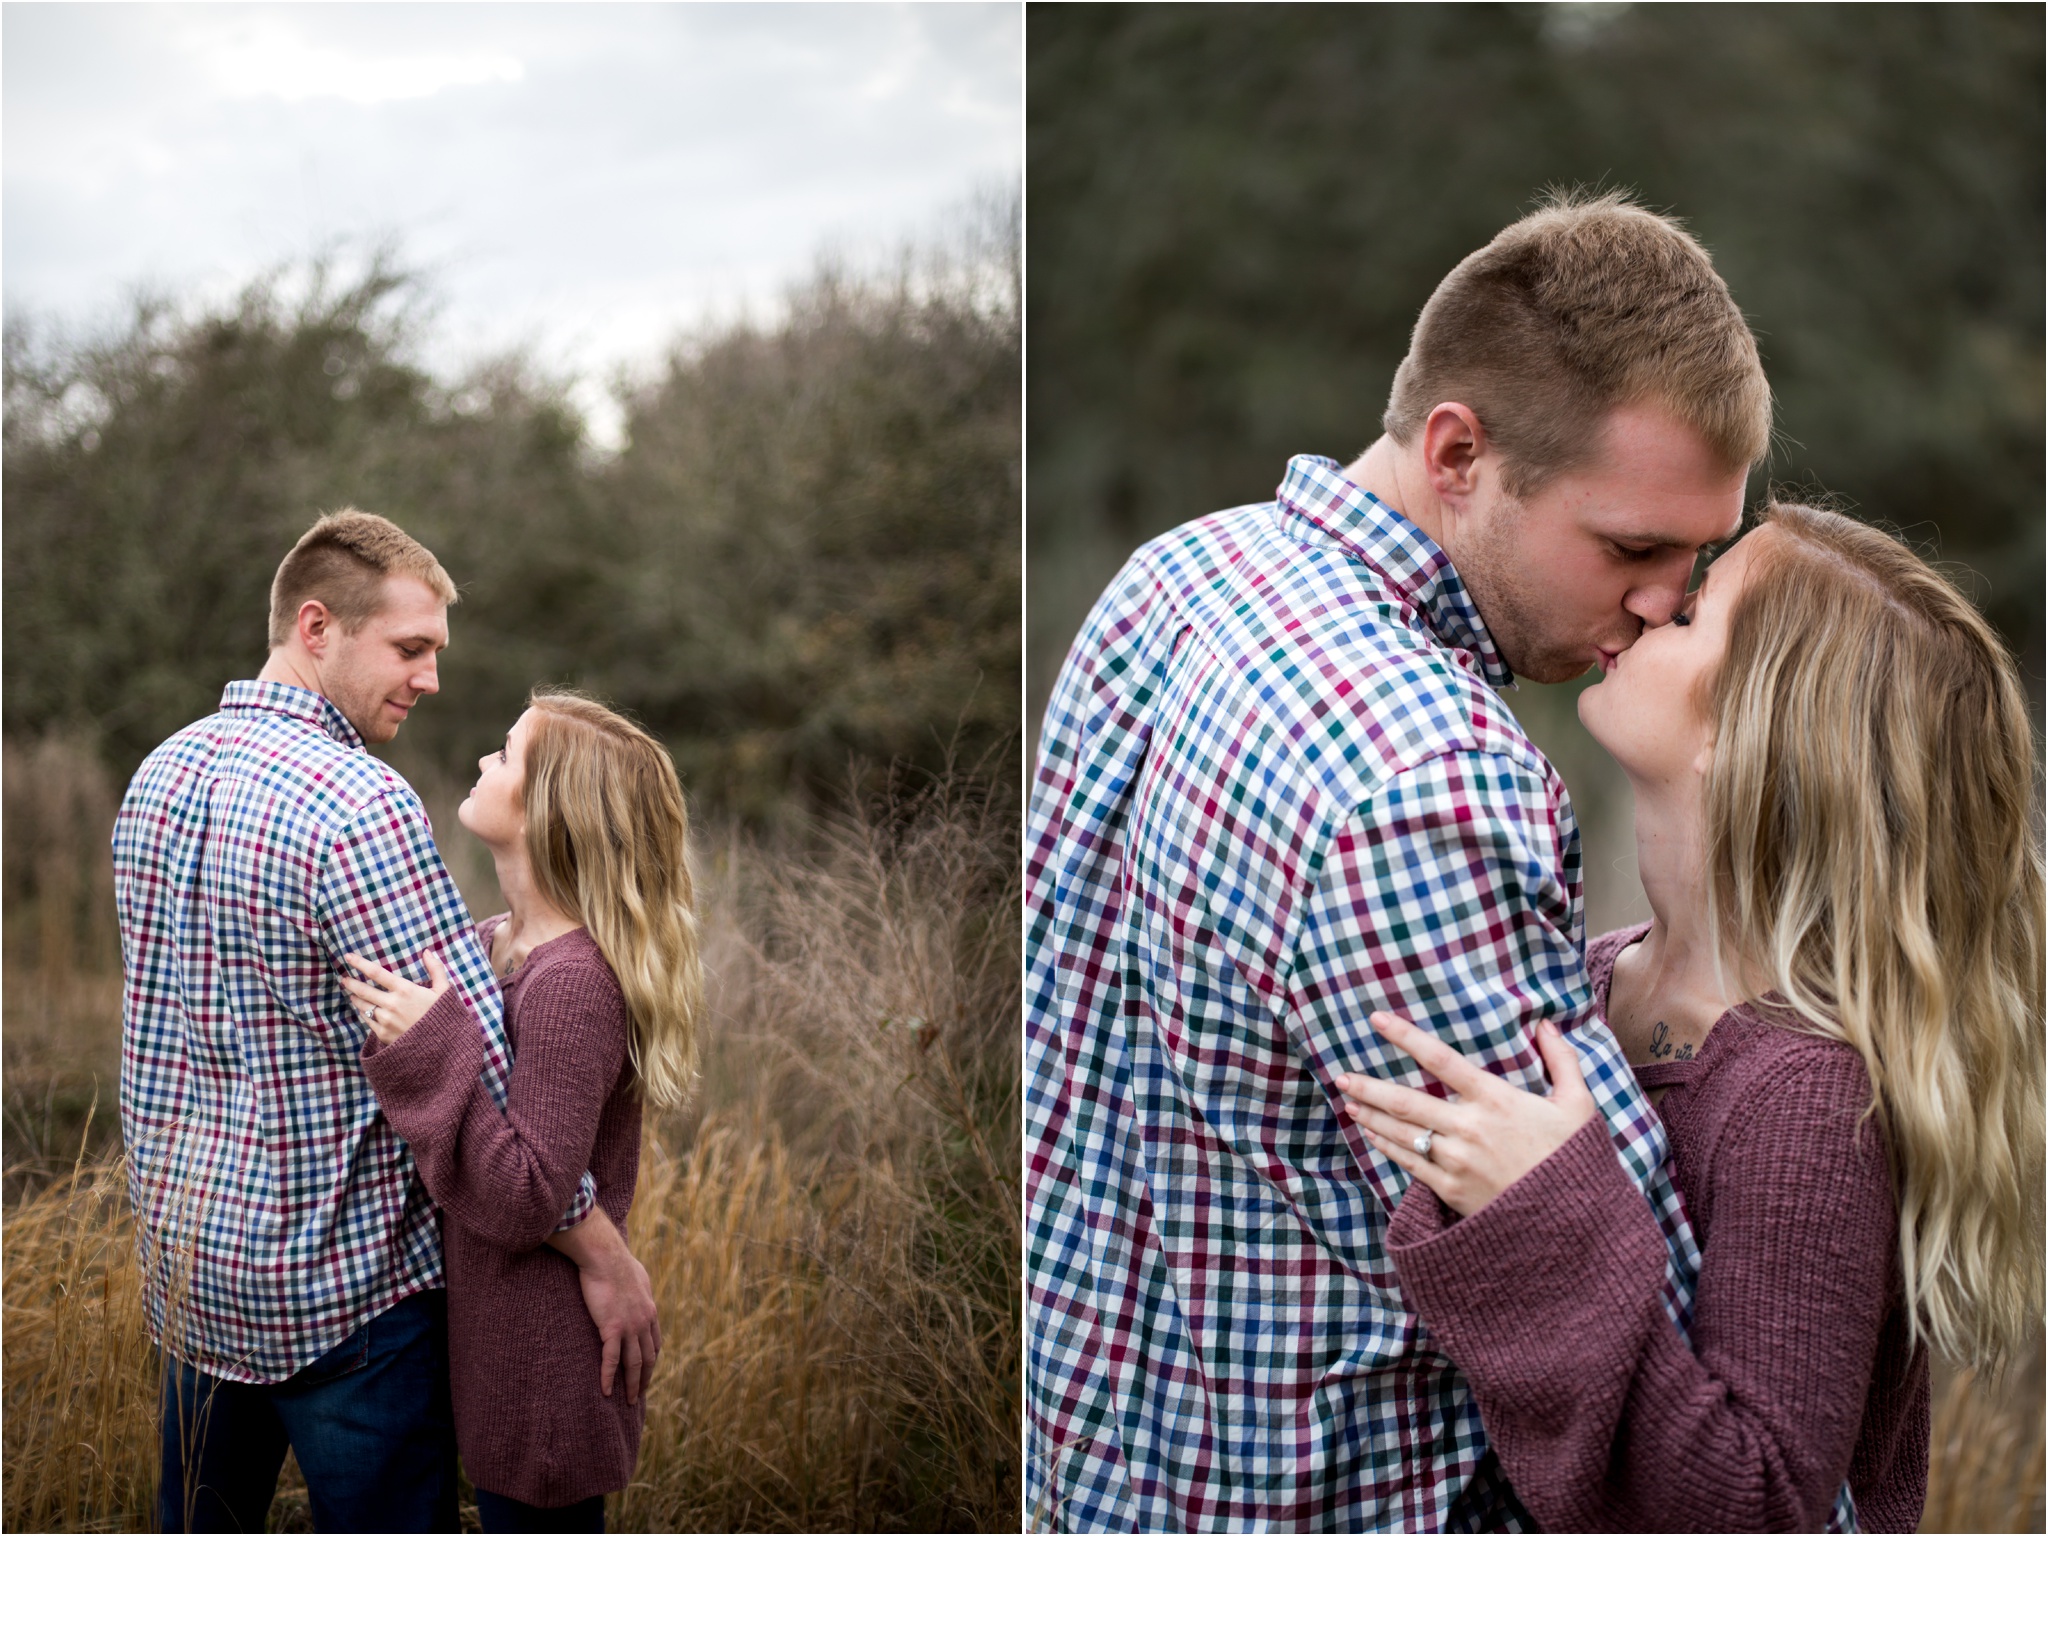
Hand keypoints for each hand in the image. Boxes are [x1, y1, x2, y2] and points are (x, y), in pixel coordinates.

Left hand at [340, 949, 449, 1043]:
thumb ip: (436, 969)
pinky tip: (364, 1011)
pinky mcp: (383, 1034)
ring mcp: (386, 1020)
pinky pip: (368, 1021)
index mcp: (405, 990)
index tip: (348, 957)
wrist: (443, 1046)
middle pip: (363, 990)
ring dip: (356, 999)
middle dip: (351, 983)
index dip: (360, 963)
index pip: (376, 973)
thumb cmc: (443, 1016)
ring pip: (363, 1006)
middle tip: (345, 979)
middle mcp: (392, 1004)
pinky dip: (364, 1014)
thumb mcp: (444, 990)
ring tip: (352, 994)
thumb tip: (427, 951)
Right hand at [552, 1209, 660, 1403]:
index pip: (655, 1343)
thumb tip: (639, 1287)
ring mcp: (629, 1326)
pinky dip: (609, 1377)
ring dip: (632, 1385)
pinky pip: (611, 1359)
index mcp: (650, 1311)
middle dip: (645, 1378)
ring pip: (633, 1363)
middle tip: (640, 1395)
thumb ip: (640, 1288)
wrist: (606, 1257)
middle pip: (648, 1358)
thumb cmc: (618, 1262)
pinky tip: (606, 1391)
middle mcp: (644, 1322)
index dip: (652, 1360)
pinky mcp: (612, 1328)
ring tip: (630, 1401)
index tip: (647, 1372)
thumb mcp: (638, 1276)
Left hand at [1336, 1011, 1595, 1216]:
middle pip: (1406, 1101)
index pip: (1441, 1060)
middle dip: (1370, 1086)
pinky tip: (1372, 1136)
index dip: (1406, 1037)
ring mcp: (1456, 1161)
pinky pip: (1410, 1164)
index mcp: (1496, 1100)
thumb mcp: (1578, 1105)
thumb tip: (1547, 1024)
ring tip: (1349, 1101)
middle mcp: (1469, 1128)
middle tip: (1343, 1076)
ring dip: (1371, 1116)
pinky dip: (1387, 1147)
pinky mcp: (1450, 1189)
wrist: (1572, 1222)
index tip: (1377, 1020)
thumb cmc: (1572, 1159)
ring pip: (1401, 1133)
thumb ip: (1562, 1060)